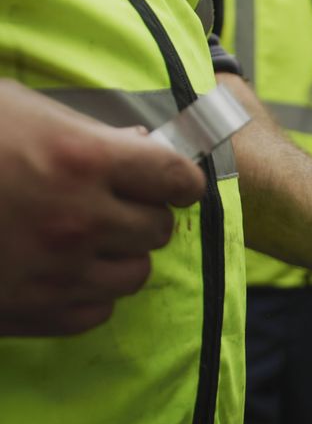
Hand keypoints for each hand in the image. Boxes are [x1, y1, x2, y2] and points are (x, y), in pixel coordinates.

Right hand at [0, 80, 205, 335]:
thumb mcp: (21, 111)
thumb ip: (87, 132)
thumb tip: (138, 146)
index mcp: (83, 159)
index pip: (176, 179)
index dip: (178, 180)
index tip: (171, 181)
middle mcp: (80, 220)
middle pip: (158, 230)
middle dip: (143, 215)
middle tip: (116, 204)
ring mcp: (56, 271)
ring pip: (134, 275)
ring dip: (118, 256)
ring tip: (86, 239)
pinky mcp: (29, 311)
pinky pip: (95, 312)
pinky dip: (87, 294)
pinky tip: (61, 271)